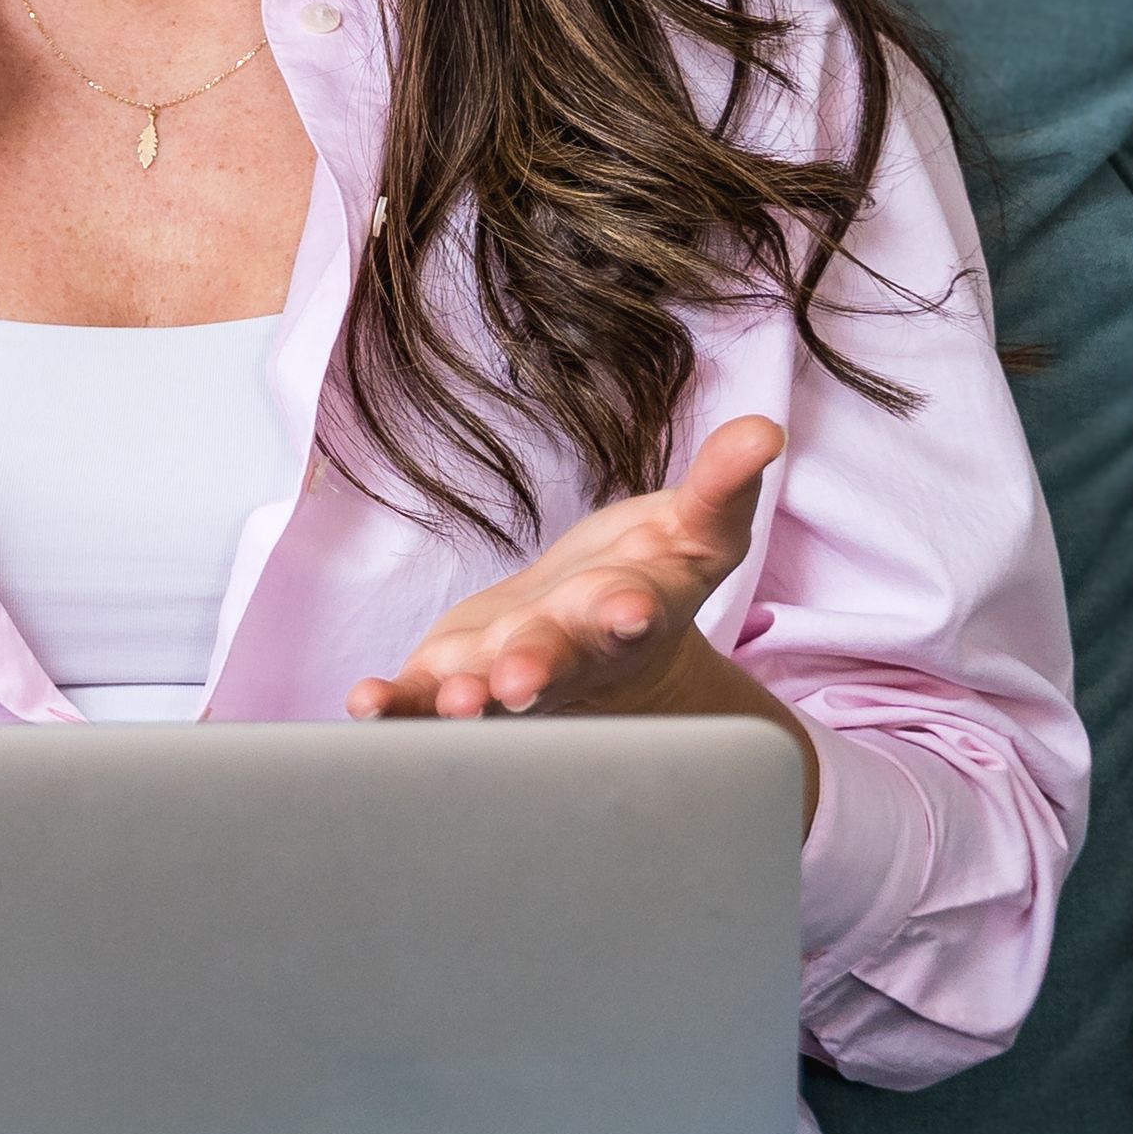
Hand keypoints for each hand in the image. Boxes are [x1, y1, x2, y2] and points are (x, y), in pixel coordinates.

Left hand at [348, 417, 781, 724]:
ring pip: (489, 692)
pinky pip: (424, 699)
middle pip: (557, 662)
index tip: (628, 609)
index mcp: (633, 610)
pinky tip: (367, 703)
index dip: (632, 610)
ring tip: (454, 702)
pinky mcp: (457, 681)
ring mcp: (511, 675)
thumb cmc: (649, 577)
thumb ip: (723, 483)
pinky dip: (398, 704)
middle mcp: (573, 655)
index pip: (637, 610)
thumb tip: (765, 429)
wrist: (601, 648)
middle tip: (520, 680)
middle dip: (539, 667)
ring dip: (468, 699)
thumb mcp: (696, 526)